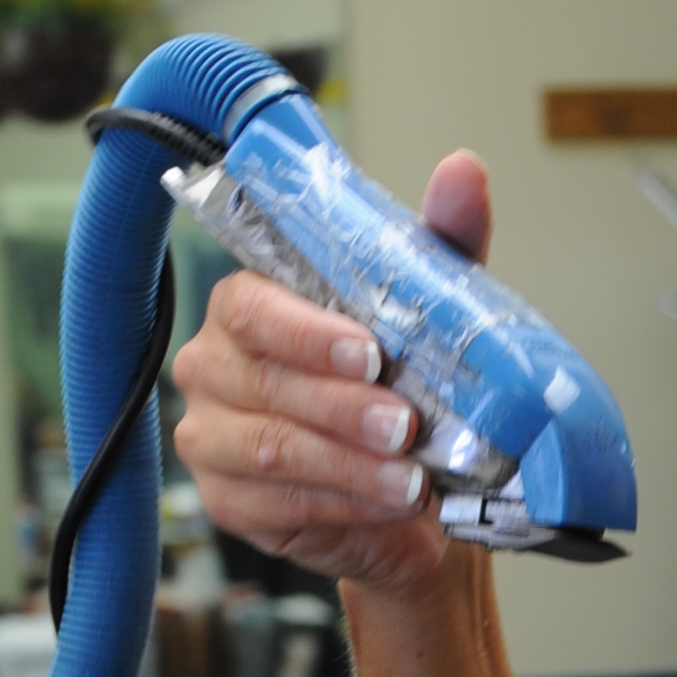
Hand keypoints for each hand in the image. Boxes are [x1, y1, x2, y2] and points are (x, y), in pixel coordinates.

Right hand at [170, 152, 492, 591]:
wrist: (410, 494)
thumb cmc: (404, 389)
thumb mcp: (429, 311)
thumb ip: (439, 241)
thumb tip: (464, 170)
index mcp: (248, 306)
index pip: (251, 307)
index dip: (308, 332)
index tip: (370, 351)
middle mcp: (214, 367)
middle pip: (265, 383)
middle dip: (344, 407)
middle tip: (405, 425)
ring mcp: (212, 438)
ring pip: (273, 450)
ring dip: (350, 465)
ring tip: (409, 478)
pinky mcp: (229, 502)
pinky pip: (278, 505)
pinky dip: (343, 506)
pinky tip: (387, 504)